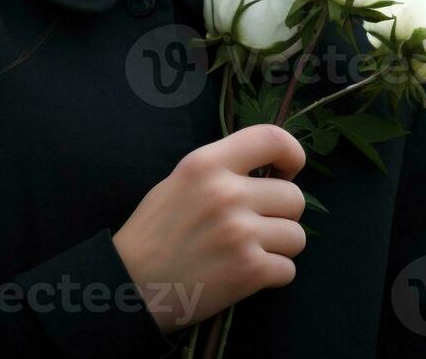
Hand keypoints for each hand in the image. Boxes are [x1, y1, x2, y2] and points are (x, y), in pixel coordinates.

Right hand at [111, 124, 307, 334]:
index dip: (291, 154)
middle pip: (293, 197)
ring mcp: (240, 232)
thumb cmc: (153, 234)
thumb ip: (222, 170)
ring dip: (278, 248)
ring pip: (296, 236)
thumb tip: (271, 169)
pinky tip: (244, 276)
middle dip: (281, 215)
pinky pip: (288, 269)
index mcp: (205, 164)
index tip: (288, 171)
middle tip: (254, 228)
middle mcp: (226, 193)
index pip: (272, 138)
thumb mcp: (179, 182)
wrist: (128, 287)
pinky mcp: (248, 270)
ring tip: (247, 253)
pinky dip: (272, 276)